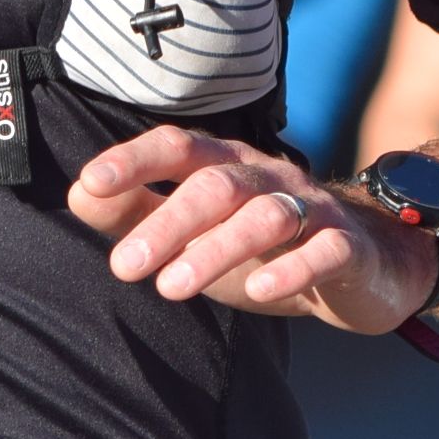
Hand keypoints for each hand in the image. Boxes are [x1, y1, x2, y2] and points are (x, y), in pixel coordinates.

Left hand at [72, 126, 436, 335]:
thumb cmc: (259, 248)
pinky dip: (293, 269)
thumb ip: (137, 211)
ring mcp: (311, 208)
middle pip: (216, 185)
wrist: (359, 268)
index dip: (134, 160)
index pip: (177, 147)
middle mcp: (267, 176)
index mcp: (226, 165)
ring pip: (266, 216)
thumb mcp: (193, 232)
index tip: (91, 183)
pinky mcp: (348, 247)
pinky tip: (262, 291)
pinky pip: (324, 250)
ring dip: (216, 249)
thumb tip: (80, 194)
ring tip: (172, 288)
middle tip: (123, 267)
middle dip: (167, 223)